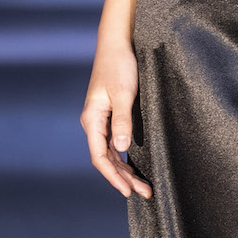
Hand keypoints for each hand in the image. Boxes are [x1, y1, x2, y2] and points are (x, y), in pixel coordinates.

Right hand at [82, 31, 150, 199]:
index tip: (128, 191)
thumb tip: (122, 148)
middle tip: (144, 193)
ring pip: (112, 153)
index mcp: (93, 119)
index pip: (100, 157)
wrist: (117, 44)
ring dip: (125, 170)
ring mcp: (102, 120)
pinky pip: (115, 144)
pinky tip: (134, 167)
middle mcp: (94, 123)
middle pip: (107, 159)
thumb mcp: (124, 94)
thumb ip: (122, 121)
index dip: (113, 176)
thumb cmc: (120, 66)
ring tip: (142, 186)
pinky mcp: (111, 115)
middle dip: (123, 178)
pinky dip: (124, 157)